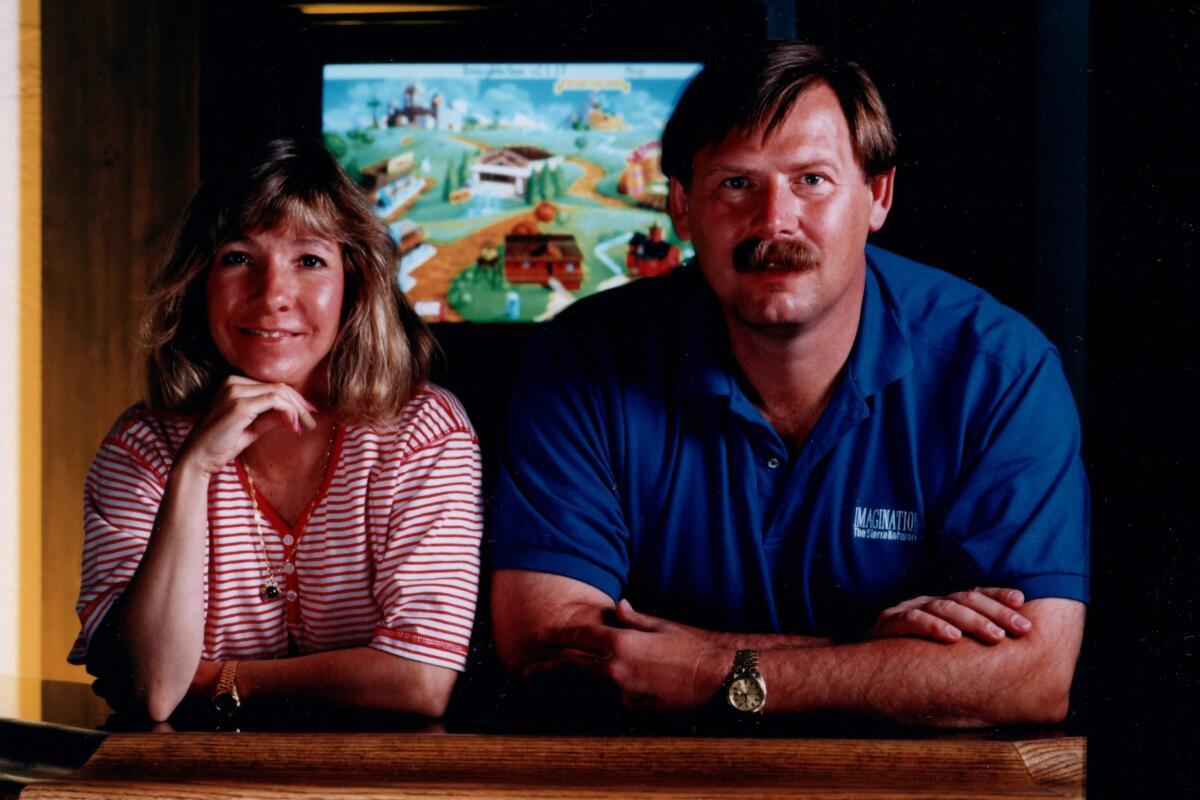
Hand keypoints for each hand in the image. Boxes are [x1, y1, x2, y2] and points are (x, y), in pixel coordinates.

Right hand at [178, 376, 316, 474]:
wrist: (198, 458)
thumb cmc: (222, 445)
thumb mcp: (252, 428)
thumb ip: (271, 418)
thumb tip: (295, 415)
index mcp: (234, 384)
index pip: (273, 386)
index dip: (295, 399)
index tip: (308, 415)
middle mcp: (233, 382)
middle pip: (279, 387)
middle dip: (300, 404)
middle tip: (312, 421)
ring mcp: (235, 391)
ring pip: (280, 392)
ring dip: (297, 409)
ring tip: (306, 426)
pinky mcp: (239, 404)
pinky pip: (275, 401)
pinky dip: (289, 412)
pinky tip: (294, 427)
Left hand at [525, 599, 723, 709]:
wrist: (716, 680)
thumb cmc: (693, 647)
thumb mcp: (662, 626)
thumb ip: (634, 618)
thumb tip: (618, 607)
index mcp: (622, 642)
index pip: (579, 636)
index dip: (557, 634)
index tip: (540, 635)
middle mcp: (617, 669)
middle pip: (571, 668)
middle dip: (546, 669)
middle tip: (527, 671)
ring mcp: (623, 692)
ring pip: (584, 688)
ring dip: (565, 685)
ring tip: (547, 684)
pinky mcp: (633, 708)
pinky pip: (606, 700)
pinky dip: (593, 694)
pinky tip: (583, 694)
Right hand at [867, 587, 1030, 644]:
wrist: (854, 664)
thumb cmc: (902, 658)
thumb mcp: (936, 647)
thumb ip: (961, 642)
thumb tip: (1002, 649)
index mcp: (938, 606)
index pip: (972, 594)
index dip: (997, 595)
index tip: (1022, 602)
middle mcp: (924, 603)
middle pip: (964, 599)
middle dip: (996, 612)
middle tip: (1021, 627)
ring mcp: (905, 610)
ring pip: (943, 607)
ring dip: (973, 621)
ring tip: (996, 635)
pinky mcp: (886, 623)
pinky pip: (913, 621)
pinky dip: (934, 627)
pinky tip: (952, 638)